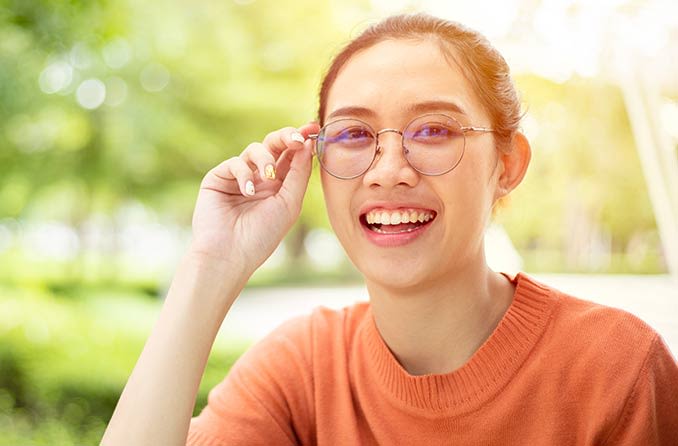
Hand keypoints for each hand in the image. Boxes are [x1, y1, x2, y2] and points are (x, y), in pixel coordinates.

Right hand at [189, 122, 319, 274]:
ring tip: (268, 176)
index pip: (292, 156)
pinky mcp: (218, 178)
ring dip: (266, 159)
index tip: (313, 127)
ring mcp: (239, 177)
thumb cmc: (263, 235)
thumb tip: (308, 143)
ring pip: (255, 149)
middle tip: (296, 138)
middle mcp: (260, 178)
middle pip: (274, 145)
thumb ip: (299, 173)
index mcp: (280, 185)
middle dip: (286, 137)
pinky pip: (235, 163)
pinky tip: (248, 192)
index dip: (302, 140)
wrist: (230, 254)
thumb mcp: (289, 203)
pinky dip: (244, 174)